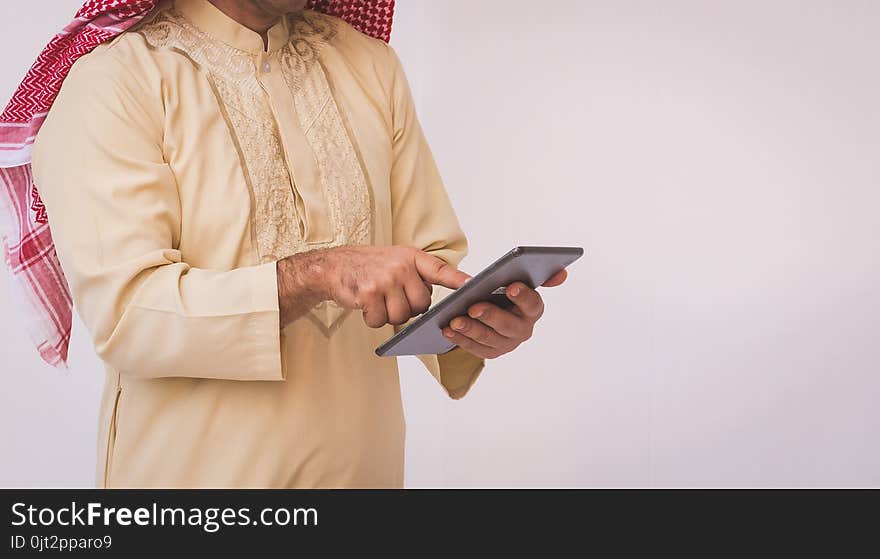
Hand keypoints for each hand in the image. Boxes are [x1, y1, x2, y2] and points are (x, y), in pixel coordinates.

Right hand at [279, 246, 470, 328]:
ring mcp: (385, 280)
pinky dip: (372, 319)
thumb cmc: (366, 266)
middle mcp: (400, 266)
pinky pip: (380, 321)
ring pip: (401, 317)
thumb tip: (431, 297)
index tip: (472, 285)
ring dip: (388, 315)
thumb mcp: (395, 259)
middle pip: (421, 305)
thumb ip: (415, 274)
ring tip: (377, 300)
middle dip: (408, 308)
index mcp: (410, 257)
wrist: (332, 267)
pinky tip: (365, 304)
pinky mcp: (369, 294)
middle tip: (392, 297)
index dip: (457, 280)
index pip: (439, 269)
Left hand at [441, 270, 567, 358]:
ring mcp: (507, 343)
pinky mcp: (491, 352)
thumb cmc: (502, 293)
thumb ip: (537, 276)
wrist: (489, 310)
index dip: (523, 296)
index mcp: (532, 309)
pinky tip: (448, 330)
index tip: (511, 286)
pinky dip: (460, 339)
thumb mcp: (517, 281)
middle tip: (473, 307)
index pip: (533, 304)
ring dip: (471, 330)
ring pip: (489, 339)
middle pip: (509, 325)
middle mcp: (523, 329)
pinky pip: (475, 348)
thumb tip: (561, 273)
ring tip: (454, 321)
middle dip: (490, 316)